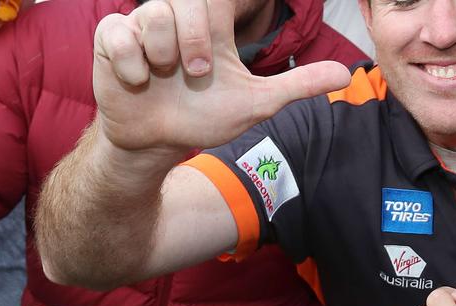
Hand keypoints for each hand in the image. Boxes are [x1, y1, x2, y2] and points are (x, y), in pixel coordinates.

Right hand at [91, 0, 350, 152]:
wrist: (159, 142)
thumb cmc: (204, 118)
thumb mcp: (256, 102)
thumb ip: (297, 84)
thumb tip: (344, 74)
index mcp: (211, 26)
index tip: (220, 25)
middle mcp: (177, 19)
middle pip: (187, 1)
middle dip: (194, 39)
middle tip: (199, 73)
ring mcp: (143, 26)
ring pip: (153, 14)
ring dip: (163, 55)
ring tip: (165, 77)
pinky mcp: (112, 39)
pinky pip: (119, 33)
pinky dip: (132, 63)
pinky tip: (139, 81)